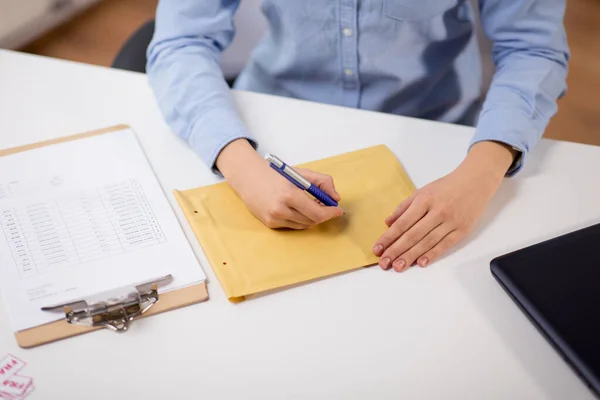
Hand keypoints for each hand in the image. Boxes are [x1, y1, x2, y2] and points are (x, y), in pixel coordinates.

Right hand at [216, 139, 342, 228]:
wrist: (248, 177)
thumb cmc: (275, 174)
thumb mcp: (300, 173)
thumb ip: (322, 182)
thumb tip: (336, 197)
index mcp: (290, 194)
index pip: (317, 213)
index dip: (330, 213)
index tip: (337, 210)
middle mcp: (281, 209)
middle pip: (312, 221)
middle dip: (323, 215)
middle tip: (328, 207)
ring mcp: (274, 218)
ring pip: (303, 225)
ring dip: (312, 218)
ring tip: (313, 206)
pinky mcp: (269, 223)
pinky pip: (292, 225)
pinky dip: (299, 219)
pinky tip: (297, 209)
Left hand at [373, 141, 516, 271]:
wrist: (475, 181)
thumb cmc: (446, 187)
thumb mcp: (422, 191)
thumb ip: (404, 207)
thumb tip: (388, 223)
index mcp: (425, 200)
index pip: (403, 223)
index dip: (389, 237)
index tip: (378, 248)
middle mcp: (437, 211)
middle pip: (413, 235)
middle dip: (396, 250)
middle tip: (384, 262)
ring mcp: (451, 222)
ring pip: (427, 242)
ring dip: (411, 256)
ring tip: (398, 266)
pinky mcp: (462, 230)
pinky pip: (445, 245)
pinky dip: (432, 254)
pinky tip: (420, 262)